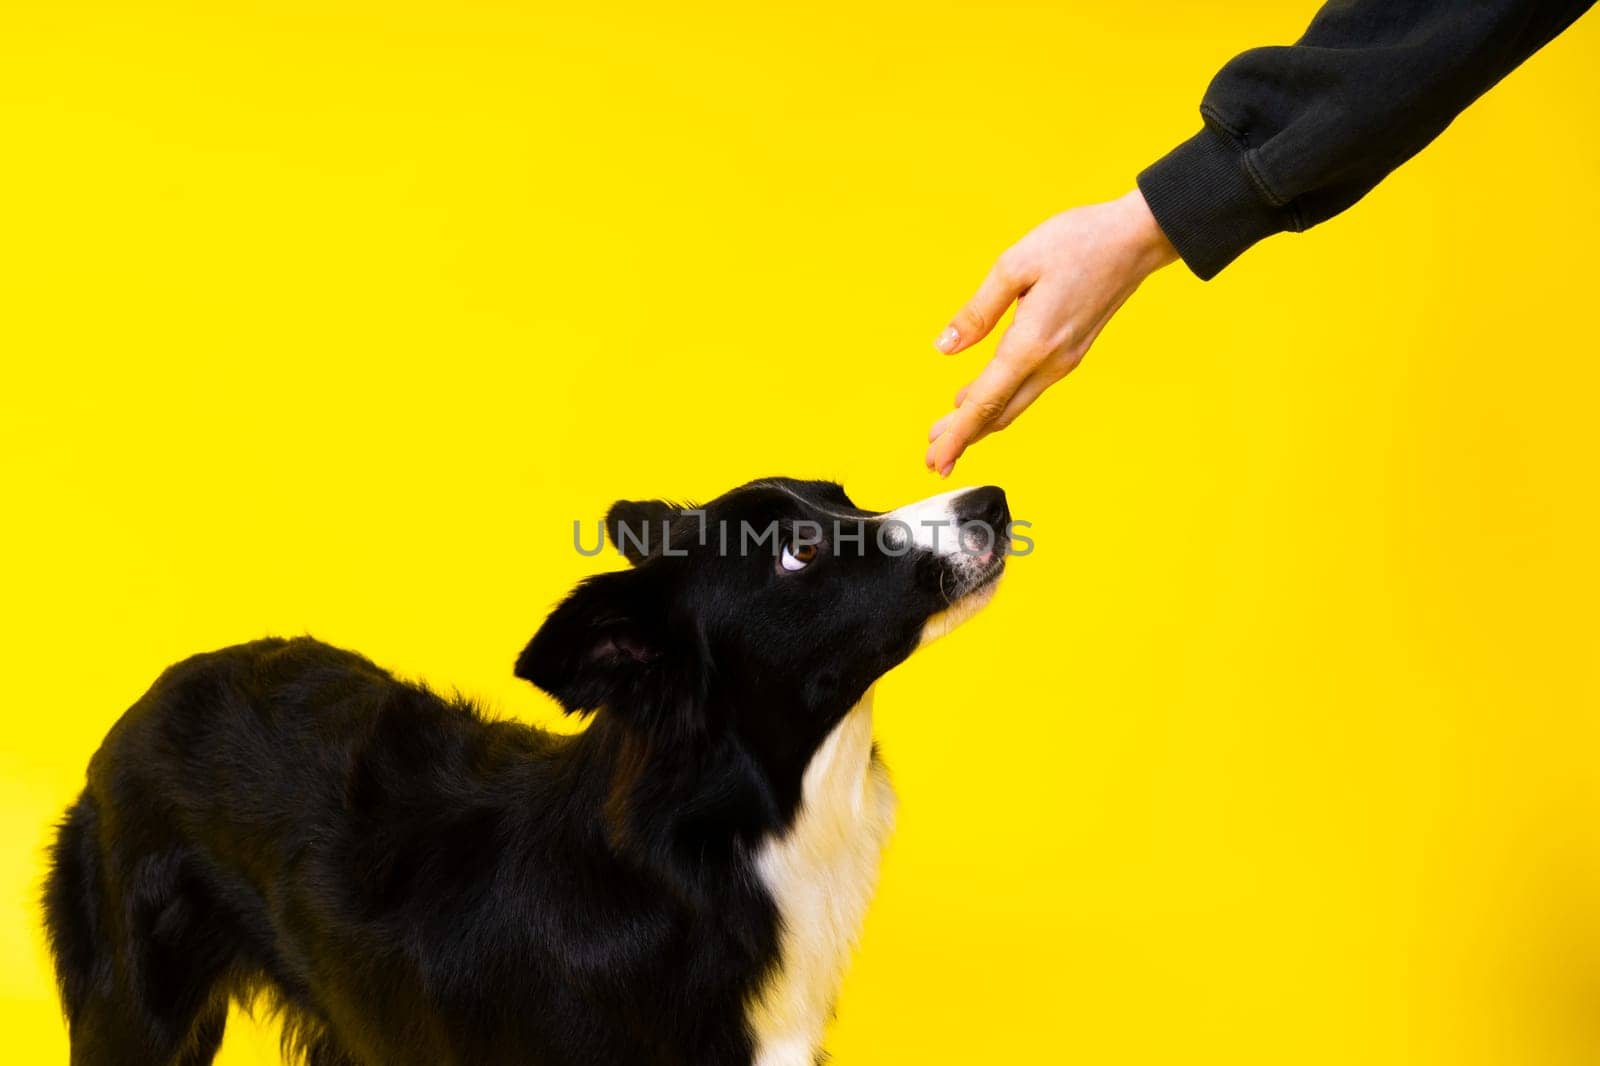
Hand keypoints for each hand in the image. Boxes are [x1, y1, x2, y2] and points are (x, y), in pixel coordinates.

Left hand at [925, 188, 1177, 475]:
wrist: (1137, 239)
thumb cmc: (1079, 241)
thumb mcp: (1015, 265)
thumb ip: (978, 312)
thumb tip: (945, 346)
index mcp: (1032, 343)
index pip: (985, 401)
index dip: (956, 435)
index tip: (934, 460)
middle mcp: (1050, 362)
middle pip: (998, 414)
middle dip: (962, 439)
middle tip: (932, 459)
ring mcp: (1063, 360)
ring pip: (1014, 404)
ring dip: (979, 422)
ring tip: (947, 432)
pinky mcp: (1070, 352)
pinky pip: (1027, 388)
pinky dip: (999, 400)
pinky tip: (978, 397)